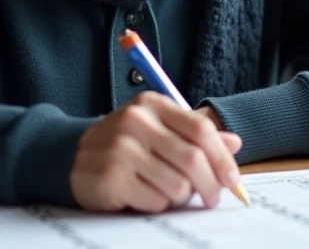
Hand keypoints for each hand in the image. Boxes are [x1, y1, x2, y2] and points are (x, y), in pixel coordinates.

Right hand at [70, 92, 242, 212]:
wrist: (73, 156)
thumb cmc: (124, 143)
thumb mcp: (158, 129)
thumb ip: (194, 133)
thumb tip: (234, 142)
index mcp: (152, 104)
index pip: (200, 129)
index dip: (222, 157)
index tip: (232, 178)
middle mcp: (135, 121)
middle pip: (192, 159)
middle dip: (210, 185)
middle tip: (213, 198)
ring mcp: (120, 149)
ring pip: (177, 185)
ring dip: (180, 196)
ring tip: (169, 193)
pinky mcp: (110, 177)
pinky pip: (155, 201)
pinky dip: (158, 204)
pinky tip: (146, 195)